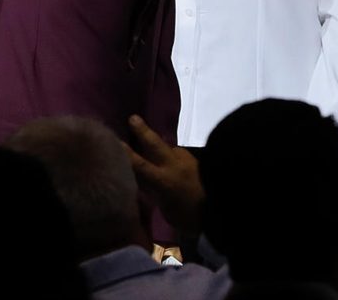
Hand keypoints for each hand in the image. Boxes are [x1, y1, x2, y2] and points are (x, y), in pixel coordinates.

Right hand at [126, 114, 203, 237]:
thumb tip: (148, 185)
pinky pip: (182, 155)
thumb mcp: (169, 212)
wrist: (223, 208)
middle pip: (155, 143)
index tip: (114, 140)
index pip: (139, 163)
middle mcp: (173, 165)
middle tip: (133, 117)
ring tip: (155, 144)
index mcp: (163, 180)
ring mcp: (188, 161)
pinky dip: (175, 156)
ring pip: (171, 148)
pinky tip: (175, 161)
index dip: (125, 152)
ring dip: (162, 145)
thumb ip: (157, 194)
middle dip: (142, 131)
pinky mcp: (199, 162)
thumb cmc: (192, 219)